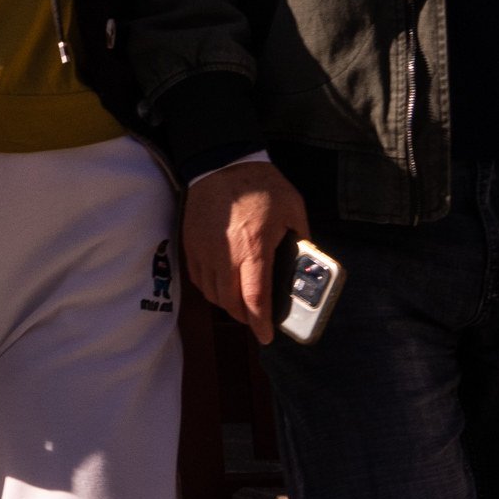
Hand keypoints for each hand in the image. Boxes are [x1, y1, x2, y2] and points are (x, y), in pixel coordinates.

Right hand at [184, 162, 308, 345]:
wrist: (220, 162)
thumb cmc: (260, 184)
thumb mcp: (293, 208)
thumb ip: (302, 238)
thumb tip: (308, 263)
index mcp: (254, 247)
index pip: (254, 298)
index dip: (260, 323)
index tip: (267, 336)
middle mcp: (225, 254)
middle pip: (230, 302)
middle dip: (245, 317)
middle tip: (258, 318)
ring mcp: (203, 250)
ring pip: (212, 294)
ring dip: (228, 304)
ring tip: (241, 301)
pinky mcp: (190, 244)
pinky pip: (198, 279)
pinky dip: (211, 289)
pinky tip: (222, 284)